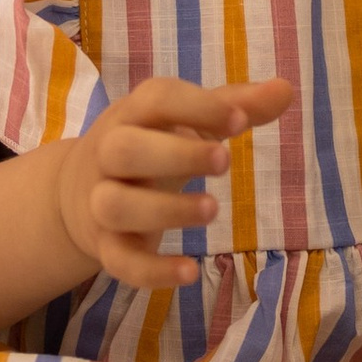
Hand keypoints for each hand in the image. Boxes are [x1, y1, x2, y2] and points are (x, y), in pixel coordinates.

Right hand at [55, 75, 294, 292]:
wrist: (75, 193)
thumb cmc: (149, 145)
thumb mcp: (185, 121)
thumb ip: (234, 105)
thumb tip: (286, 88)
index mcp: (133, 115)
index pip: (156, 99)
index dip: (197, 106)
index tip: (240, 120)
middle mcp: (108, 155)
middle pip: (124, 149)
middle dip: (175, 155)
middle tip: (226, 161)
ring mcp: (101, 202)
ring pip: (116, 205)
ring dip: (165, 209)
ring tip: (213, 209)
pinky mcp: (106, 247)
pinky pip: (120, 262)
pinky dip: (153, 271)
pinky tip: (191, 272)